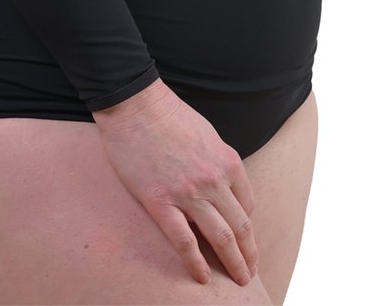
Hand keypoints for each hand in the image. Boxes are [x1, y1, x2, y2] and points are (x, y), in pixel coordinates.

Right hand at [93, 79, 258, 286]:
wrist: (135, 105)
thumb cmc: (169, 115)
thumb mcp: (207, 134)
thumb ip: (218, 161)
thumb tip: (223, 185)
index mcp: (227, 162)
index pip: (246, 205)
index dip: (248, 228)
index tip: (246, 242)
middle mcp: (214, 180)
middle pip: (240, 227)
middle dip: (249, 254)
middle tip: (250, 273)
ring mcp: (188, 193)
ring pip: (220, 238)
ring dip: (233, 263)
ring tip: (238, 281)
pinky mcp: (160, 202)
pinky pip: (184, 241)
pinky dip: (196, 263)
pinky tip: (201, 277)